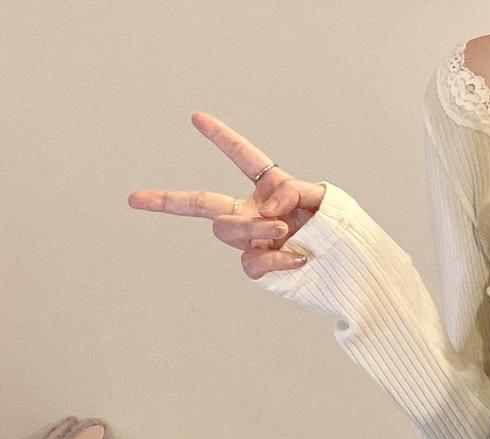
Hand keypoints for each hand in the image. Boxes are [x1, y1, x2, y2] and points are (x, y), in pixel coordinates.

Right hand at [128, 112, 327, 279]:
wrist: (351, 268)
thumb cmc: (341, 232)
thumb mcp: (326, 202)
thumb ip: (297, 191)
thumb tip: (268, 206)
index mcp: (270, 188)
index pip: (243, 158)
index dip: (221, 138)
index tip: (196, 117)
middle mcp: (253, 212)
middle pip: (203, 204)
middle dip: (166, 201)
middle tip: (135, 199)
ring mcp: (253, 241)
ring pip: (228, 231)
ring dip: (253, 227)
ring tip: (284, 229)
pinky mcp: (261, 266)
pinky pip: (252, 262)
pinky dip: (274, 258)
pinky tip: (298, 257)